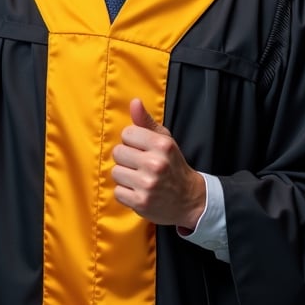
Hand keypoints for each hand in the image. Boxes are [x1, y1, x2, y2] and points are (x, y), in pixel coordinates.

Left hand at [111, 98, 205, 228]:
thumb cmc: (173, 165)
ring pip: (116, 172)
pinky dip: (126, 193)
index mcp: (162, 145)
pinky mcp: (141, 203)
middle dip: (126, 159)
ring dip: (125, 176)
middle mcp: (155, 164)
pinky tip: (138, 191)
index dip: (131, 141)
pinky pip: (118, 192)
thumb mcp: (164, 140)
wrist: (189, 199)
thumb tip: (134, 102)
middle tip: (139, 165)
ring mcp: (148, 185)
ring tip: (139, 178)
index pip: (127, 133)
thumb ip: (146, 121)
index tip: (141, 149)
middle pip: (118, 153)